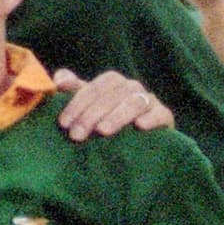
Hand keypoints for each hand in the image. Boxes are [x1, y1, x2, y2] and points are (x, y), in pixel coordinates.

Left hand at [54, 70, 174, 139]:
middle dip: (92, 114)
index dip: (77, 103)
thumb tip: (58, 79)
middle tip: (77, 135)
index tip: (64, 123)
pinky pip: (160, 113)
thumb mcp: (90, 108)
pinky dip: (151, 118)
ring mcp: (150, 101)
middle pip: (113, 94)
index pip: (95, 87)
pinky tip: (140, 127)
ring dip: (118, 115)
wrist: (142, 145)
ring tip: (103, 131)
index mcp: (114, 83)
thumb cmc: (109, 124)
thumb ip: (75, 91)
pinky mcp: (165, 117)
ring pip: (135, 101)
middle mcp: (132, 88)